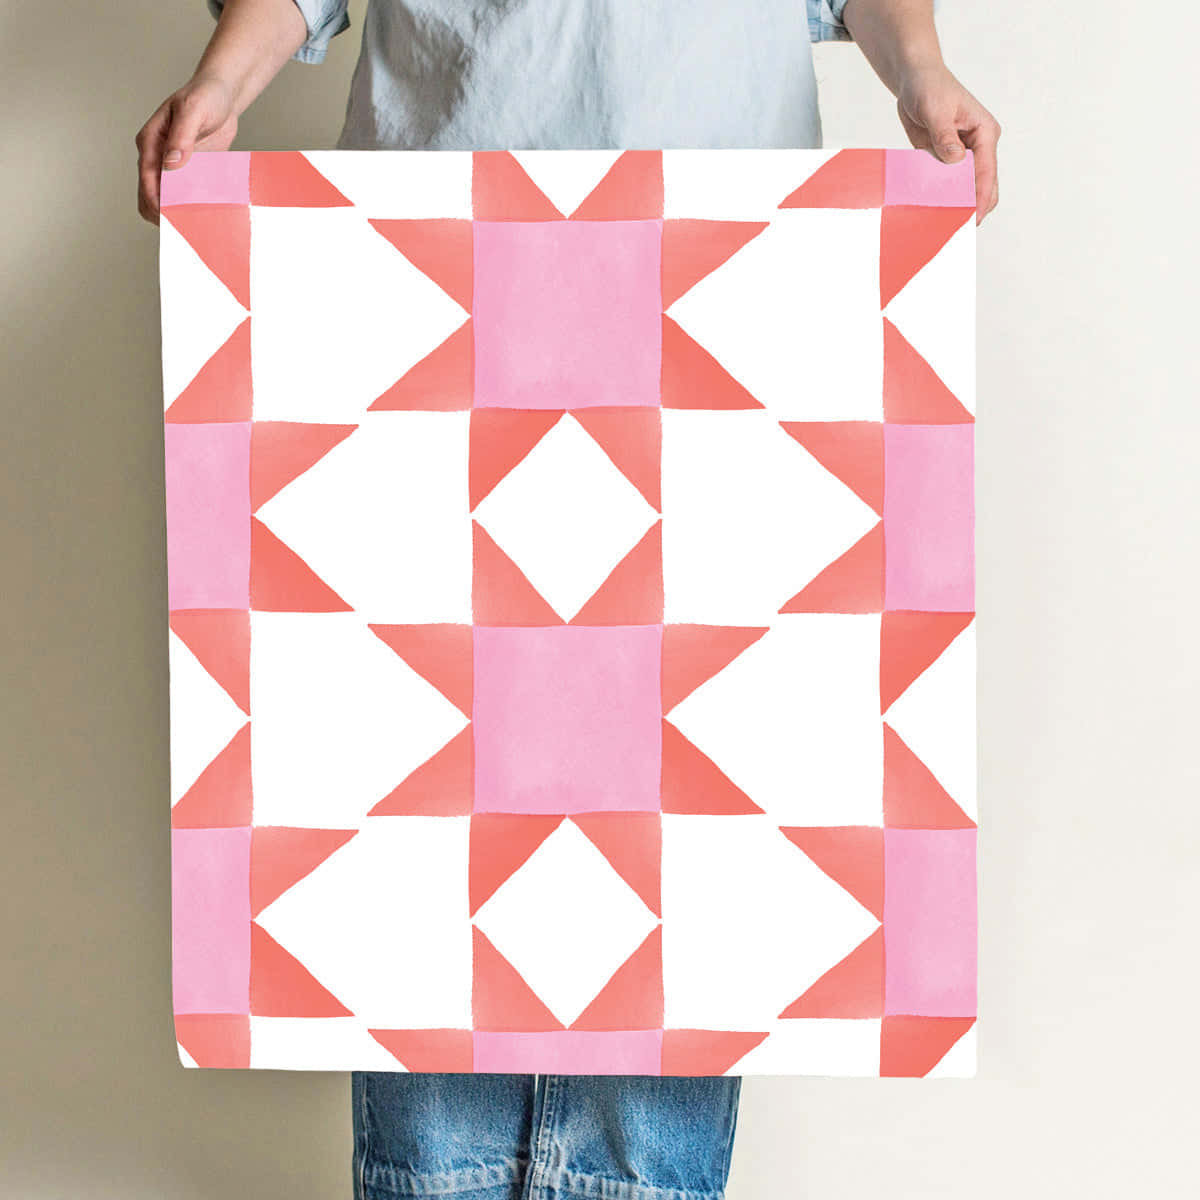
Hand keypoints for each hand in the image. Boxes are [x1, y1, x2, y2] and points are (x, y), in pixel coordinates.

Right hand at [136, 74, 238, 224]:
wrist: (222, 94)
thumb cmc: (205, 95)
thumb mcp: (193, 110)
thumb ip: (182, 137)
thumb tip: (171, 164)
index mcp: (150, 141)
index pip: (146, 177)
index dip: (155, 199)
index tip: (169, 217)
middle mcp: (157, 155)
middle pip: (149, 193)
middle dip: (162, 212)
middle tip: (184, 227)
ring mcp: (172, 165)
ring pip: (166, 198)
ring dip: (177, 212)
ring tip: (195, 225)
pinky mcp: (189, 170)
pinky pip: (186, 194)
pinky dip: (192, 206)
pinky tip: (205, 214)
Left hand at [895, 63, 999, 222]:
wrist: (915, 81)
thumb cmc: (929, 88)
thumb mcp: (935, 109)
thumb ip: (945, 136)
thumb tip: (956, 160)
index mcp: (985, 132)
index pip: (987, 170)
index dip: (981, 196)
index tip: (974, 218)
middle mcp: (978, 146)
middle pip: (982, 184)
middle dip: (973, 205)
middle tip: (959, 229)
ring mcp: (962, 154)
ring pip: (964, 186)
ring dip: (956, 202)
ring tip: (944, 224)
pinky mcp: (945, 159)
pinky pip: (944, 182)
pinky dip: (940, 195)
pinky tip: (930, 210)